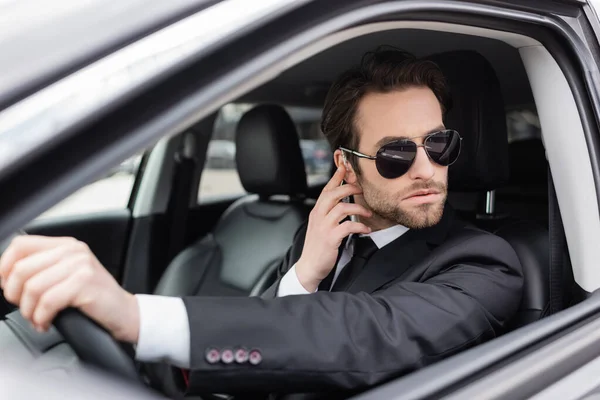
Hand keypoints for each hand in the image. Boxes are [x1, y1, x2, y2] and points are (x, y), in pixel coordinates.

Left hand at [0, 235, 138, 342]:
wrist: (125, 314)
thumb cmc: (94, 299)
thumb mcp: (67, 276)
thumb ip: (43, 269)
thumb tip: (6, 277)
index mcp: (66, 245)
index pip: (21, 245)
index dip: (4, 267)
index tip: (7, 287)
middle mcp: (74, 251)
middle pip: (21, 269)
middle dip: (15, 296)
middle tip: (27, 309)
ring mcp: (81, 265)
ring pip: (32, 287)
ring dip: (29, 311)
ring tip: (38, 319)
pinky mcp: (85, 283)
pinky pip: (48, 302)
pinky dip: (42, 318)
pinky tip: (47, 323)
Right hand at [295, 164, 371, 291]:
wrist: (309, 266)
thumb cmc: (317, 246)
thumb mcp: (320, 226)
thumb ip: (328, 213)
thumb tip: (342, 203)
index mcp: (316, 211)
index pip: (326, 189)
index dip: (336, 177)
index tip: (344, 166)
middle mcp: (319, 216)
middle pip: (334, 194)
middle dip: (350, 188)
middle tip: (362, 190)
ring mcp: (324, 227)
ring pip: (342, 208)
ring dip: (359, 209)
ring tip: (368, 214)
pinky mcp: (331, 238)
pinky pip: (348, 226)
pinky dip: (360, 227)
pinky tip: (366, 230)